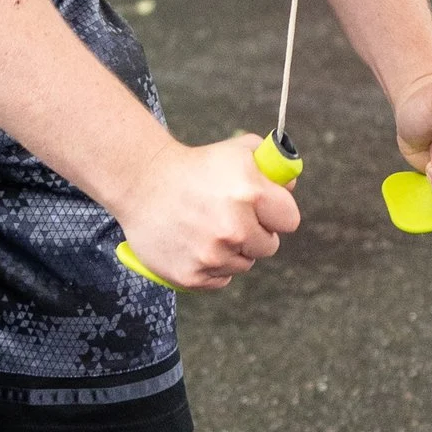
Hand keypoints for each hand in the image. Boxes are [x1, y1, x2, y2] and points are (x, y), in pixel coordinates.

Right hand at [115, 133, 301, 290]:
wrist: (141, 182)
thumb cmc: (194, 165)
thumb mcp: (237, 151)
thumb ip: (272, 166)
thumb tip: (290, 187)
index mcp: (250, 193)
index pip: (290, 220)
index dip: (276, 213)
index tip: (263, 209)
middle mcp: (234, 227)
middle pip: (269, 246)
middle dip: (255, 233)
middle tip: (230, 217)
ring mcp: (212, 255)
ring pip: (243, 264)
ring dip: (232, 250)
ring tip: (206, 227)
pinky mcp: (192, 276)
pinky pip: (220, 279)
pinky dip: (211, 266)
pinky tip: (194, 243)